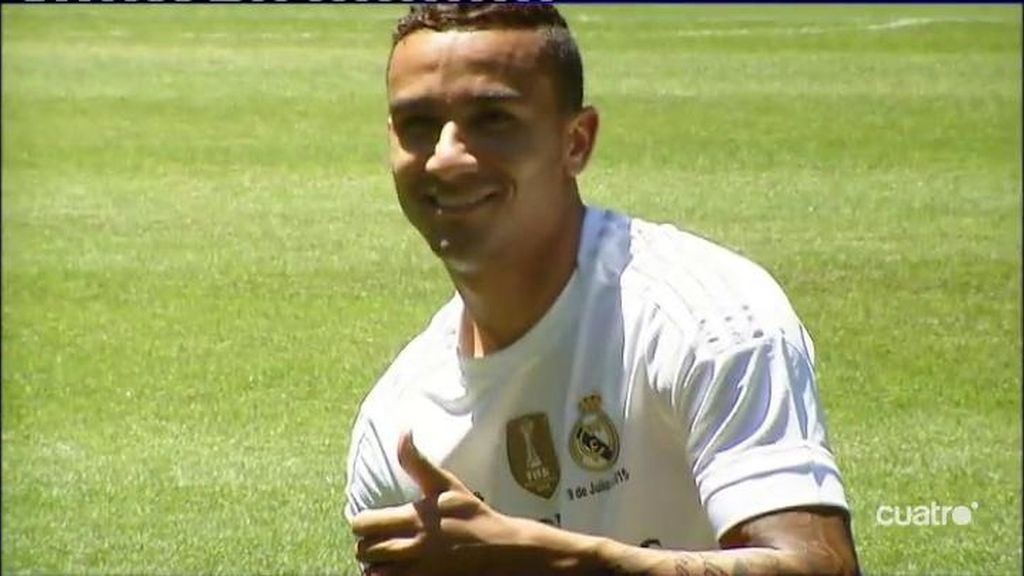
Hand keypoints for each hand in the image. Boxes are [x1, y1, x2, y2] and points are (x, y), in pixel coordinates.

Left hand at [351, 431, 521, 574]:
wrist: (502, 550)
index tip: (373, 521)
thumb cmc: (473, 515)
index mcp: (414, 518)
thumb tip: (403, 432)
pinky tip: (400, 569)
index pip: (362, 523)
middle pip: (363, 550)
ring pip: (373, 572)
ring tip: (390, 557)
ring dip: (377, 565)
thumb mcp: (446, 484)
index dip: (363, 521)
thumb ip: (417, 462)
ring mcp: (417, 571)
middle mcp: (412, 547)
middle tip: (382, 540)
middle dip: (369, 544)